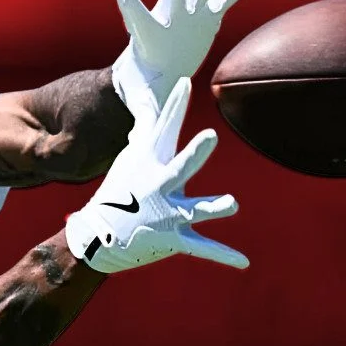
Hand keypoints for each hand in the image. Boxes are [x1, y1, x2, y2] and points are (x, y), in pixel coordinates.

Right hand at [64, 77, 247, 272]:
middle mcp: (160, 185)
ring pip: (195, 209)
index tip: (185, 82)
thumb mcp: (131, 158)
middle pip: (181, 166)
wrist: (101, 235)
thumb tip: (149, 101)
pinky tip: (245, 262)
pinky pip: (203, 247)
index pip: (165, 127)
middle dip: (195, 153)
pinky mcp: (174, 237)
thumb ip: (147, 131)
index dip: (175, 104)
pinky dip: (223, 255)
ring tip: (232, 203)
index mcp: (151, 162)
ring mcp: (167, 212)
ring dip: (213, 206)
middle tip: (210, 138)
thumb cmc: (120, 190)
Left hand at [112, 0, 273, 108]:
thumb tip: (134, 144)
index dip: (130, 8)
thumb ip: (144, 119)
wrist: (153, 71)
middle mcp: (170, 16)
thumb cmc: (144, 88)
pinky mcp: (208, 12)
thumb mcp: (143, 104)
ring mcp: (190, 9)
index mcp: (150, 37)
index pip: (138, 20)